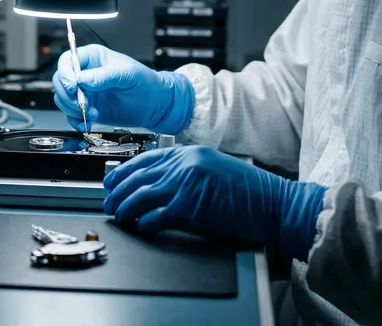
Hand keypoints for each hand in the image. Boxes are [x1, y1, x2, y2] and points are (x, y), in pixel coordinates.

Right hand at [52, 45, 194, 133]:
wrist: (154, 105)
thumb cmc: (145, 83)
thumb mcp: (127, 74)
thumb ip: (105, 75)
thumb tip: (83, 79)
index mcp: (92, 57)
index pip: (68, 60)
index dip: (66, 73)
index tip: (72, 86)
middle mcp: (85, 73)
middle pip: (60, 80)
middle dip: (68, 95)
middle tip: (83, 104)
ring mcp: (84, 91)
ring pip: (62, 99)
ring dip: (73, 109)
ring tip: (93, 114)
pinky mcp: (87, 108)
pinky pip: (70, 114)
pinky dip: (75, 121)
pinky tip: (87, 123)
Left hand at [103, 145, 326, 259]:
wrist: (272, 204)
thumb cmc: (249, 191)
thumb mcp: (214, 167)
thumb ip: (187, 169)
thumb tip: (158, 182)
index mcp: (190, 152)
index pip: (145, 158)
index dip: (123, 171)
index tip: (112, 180)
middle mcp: (184, 165)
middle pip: (137, 177)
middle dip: (117, 191)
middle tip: (109, 202)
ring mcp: (184, 186)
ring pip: (139, 196)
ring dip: (124, 208)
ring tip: (119, 216)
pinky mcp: (187, 209)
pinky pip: (153, 217)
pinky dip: (143, 224)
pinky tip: (140, 227)